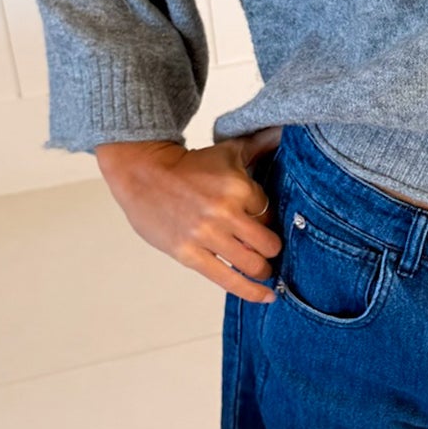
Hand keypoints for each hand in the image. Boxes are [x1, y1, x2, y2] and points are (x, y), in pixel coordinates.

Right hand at [94, 125, 285, 303]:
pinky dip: (251, 292)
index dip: (267, 217)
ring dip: (264, 270)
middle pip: (268, 243)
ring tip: (266, 271)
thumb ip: (259, 144)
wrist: (143, 174)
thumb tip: (285, 132)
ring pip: (253, 264)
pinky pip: (228, 279)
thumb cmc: (188, 166)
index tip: (261, 220)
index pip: (270, 212)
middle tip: (269, 250)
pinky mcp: (189, 254)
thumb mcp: (227, 151)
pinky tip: (267, 296)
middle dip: (272, 248)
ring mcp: (207, 236)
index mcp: (237, 187)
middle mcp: (224, 213)